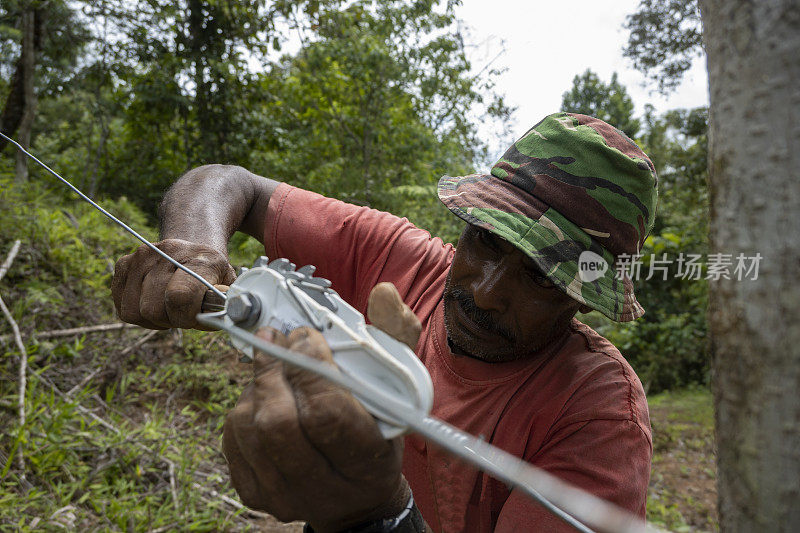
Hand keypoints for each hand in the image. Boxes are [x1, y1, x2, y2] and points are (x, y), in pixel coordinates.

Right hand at [111, 239, 235, 329]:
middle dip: (170, 320)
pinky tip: (156, 304)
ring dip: (154, 319)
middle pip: (153, 309)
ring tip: (171, 309)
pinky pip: (123, 308)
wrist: (192, 249)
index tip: (195, 318)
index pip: (179, 296)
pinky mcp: (124, 264)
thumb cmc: (212, 275)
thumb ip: (227, 303)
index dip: (186, 317)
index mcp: (199, 258)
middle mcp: (166, 252)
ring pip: (134, 311)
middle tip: (184, 313)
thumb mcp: (229, 285)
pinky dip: (139, 315)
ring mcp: (141, 256)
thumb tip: (226, 317)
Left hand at [223, 283, 421, 530]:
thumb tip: (382, 293)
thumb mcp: (401, 386)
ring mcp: (283, 496)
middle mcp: (323, 489)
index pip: (326, 415)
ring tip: (274, 362)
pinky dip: (246, 404)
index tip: (307, 337)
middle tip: (278, 338)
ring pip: (250, 427)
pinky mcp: (254, 492)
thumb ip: (395, 336)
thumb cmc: (381, 430)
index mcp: (366, 462)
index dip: (310, 368)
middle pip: (278, 425)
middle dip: (273, 370)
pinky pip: (234, 436)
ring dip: (259, 383)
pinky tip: (267, 392)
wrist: (357, 499)